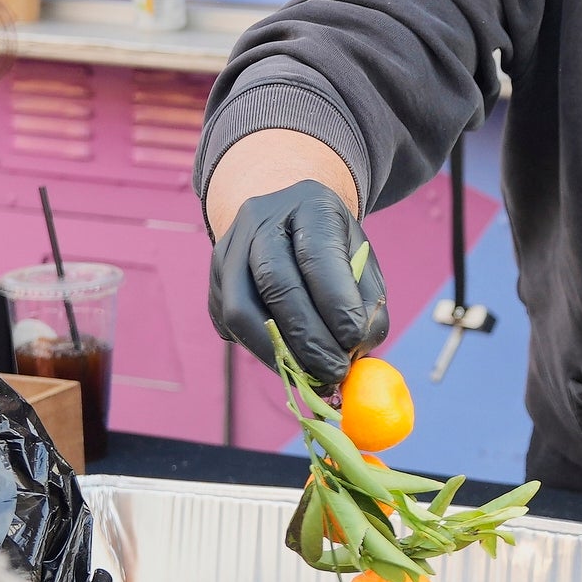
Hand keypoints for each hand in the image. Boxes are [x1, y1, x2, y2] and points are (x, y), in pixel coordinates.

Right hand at [209, 178, 388, 385]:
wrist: (284, 220)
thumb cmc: (331, 245)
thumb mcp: (360, 257)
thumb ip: (367, 300)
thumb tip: (357, 349)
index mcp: (307, 204)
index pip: (316, 253)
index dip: (335, 301)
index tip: (355, 339)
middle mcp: (259, 221)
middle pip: (275, 283)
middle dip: (308, 337)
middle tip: (335, 371)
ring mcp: (228, 252)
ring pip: (242, 311)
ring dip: (280, 354)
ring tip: (313, 378)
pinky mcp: (214, 285)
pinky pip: (231, 327)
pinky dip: (263, 353)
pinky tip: (291, 364)